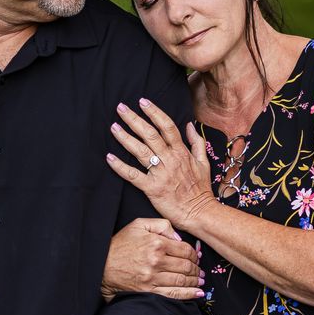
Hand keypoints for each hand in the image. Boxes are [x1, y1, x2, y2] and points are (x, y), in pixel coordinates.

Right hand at [102, 217, 200, 300]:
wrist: (102, 265)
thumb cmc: (121, 244)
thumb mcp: (139, 225)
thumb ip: (162, 225)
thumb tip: (179, 238)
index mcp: (157, 243)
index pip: (186, 250)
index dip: (195, 255)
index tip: (196, 257)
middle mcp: (156, 261)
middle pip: (187, 266)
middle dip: (197, 269)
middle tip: (200, 271)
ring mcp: (153, 278)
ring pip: (183, 280)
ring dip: (195, 282)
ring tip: (199, 281)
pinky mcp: (149, 291)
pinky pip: (173, 294)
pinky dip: (188, 295)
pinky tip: (197, 293)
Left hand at [106, 98, 216, 230]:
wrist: (200, 213)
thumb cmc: (200, 190)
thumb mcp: (203, 162)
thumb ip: (196, 142)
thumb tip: (189, 125)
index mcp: (181, 152)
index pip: (167, 126)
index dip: (154, 112)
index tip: (142, 101)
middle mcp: (170, 160)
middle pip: (150, 134)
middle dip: (134, 119)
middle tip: (120, 108)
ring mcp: (160, 174)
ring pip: (140, 151)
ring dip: (125, 137)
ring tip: (113, 127)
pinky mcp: (152, 188)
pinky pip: (133, 175)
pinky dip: (120, 166)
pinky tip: (109, 157)